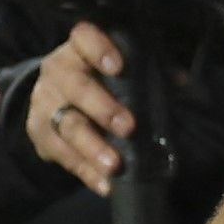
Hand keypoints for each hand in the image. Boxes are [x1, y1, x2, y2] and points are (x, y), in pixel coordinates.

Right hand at [19, 22, 133, 192]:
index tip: (119, 67)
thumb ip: (150, 70)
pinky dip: (86, 173)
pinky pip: (63, 156)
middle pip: (77, 88)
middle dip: (103, 108)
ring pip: (67, 126)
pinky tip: (105, 185)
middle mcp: (58, 73)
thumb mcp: (116, 68)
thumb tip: (182, 81)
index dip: (99, 50)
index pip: (84, 38)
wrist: (51, 100)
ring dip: (93, 148)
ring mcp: (45, 104)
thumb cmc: (96, 79)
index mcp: (78, 50)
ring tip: (115, 166)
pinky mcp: (40, 134)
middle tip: (128, 127)